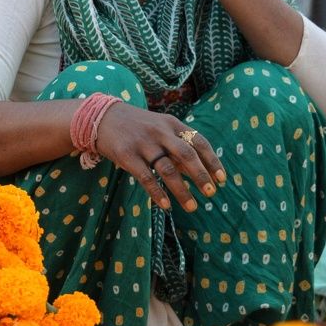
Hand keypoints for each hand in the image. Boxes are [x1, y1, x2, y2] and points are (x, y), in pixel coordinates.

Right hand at [94, 101, 225, 211]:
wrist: (102, 117)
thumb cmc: (138, 127)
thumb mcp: (161, 128)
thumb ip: (179, 147)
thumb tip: (200, 172)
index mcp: (172, 124)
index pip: (199, 142)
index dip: (212, 161)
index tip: (222, 179)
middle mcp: (160, 132)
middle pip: (186, 155)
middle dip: (201, 175)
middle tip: (211, 193)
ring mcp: (143, 143)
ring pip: (167, 169)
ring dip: (182, 190)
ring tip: (192, 207)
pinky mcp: (127, 155)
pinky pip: (146, 177)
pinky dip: (158, 193)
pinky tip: (167, 206)